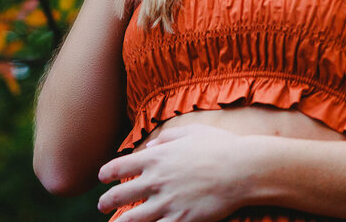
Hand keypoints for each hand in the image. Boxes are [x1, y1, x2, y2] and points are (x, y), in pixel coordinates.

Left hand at [96, 124, 250, 220]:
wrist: (242, 169)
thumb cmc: (220, 147)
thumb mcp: (192, 132)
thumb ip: (167, 137)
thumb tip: (151, 146)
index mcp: (156, 158)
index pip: (118, 167)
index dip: (106, 173)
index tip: (102, 178)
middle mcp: (155, 181)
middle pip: (119, 195)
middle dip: (106, 201)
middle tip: (103, 205)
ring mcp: (166, 203)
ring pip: (131, 219)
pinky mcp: (180, 220)